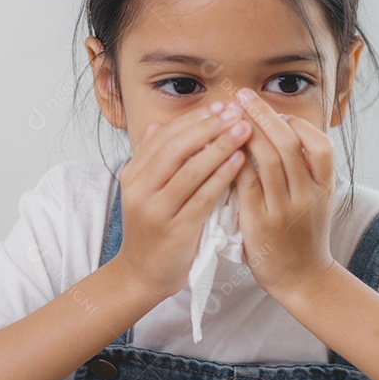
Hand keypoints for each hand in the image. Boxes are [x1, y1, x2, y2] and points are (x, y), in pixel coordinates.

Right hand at [110, 103, 251, 301]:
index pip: (165, 135)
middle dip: (209, 126)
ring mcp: (156, 210)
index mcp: (134, 174)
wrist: (142, 274)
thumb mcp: (145, 191)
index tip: (222, 105)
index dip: (195, 118)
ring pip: (190, 170)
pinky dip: (221, 177)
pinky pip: (201, 197)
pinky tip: (239, 161)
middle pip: (177, 147)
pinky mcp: (175, 230)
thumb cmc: (153, 230)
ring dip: (219, 146)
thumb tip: (158, 125)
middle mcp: (141, 188)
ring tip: (244, 129)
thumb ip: (152, 159)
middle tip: (236, 111)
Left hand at [232, 88, 337, 299]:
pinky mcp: (259, 222)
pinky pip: (245, 183)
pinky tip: (221, 148)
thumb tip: (284, 130)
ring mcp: (283, 209)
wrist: (302, 278)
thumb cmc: (304, 235)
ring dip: (247, 132)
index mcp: (325, 188)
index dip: (298, 124)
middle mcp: (307, 195)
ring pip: (267, 160)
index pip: (321, 145)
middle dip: (264, 115)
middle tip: (244, 96)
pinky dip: (234, 161)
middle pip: (289, 144)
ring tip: (230, 114)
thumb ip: (307, 170)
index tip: (277, 111)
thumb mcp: (317, 200)